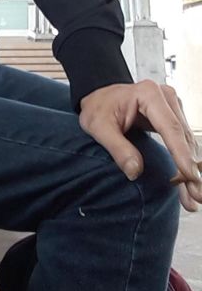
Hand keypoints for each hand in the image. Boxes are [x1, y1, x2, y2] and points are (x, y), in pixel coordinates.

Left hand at [79, 80, 201, 211]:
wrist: (98, 97)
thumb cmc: (98, 108)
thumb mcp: (98, 126)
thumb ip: (117, 148)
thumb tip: (135, 172)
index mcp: (148, 94)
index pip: (170, 128)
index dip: (182, 154)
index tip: (191, 176)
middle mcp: (165, 97)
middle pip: (183, 137)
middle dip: (190, 169)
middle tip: (195, 196)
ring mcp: (171, 106)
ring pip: (187, 142)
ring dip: (191, 170)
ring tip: (192, 196)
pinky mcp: (172, 116)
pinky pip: (183, 142)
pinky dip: (185, 162)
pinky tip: (187, 182)